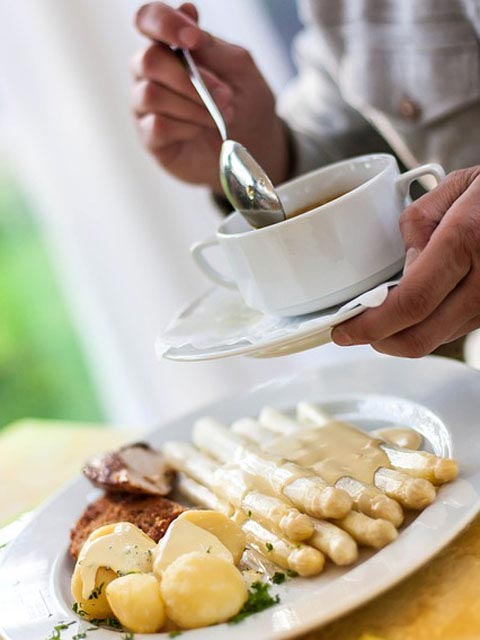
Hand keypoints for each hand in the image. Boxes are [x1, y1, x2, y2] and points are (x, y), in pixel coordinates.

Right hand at [131, 2, 288, 191]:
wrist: (253, 147)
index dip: (164, 23)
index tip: (192, 39)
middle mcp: (150, 73)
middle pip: (149, 60)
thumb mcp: (240, 68)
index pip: (149, 20)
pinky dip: (187, 128)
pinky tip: (200, 131)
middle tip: (225, 96)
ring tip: (221, 117)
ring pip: (152, 95)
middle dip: (190, 79)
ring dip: (194, 106)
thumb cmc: (245, 104)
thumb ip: (212, 44)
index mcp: (170, 46)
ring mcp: (146, 106)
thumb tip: (187, 13)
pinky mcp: (150, 138)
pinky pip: (158, 126)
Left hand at [332, 166, 479, 356]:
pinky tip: (412, 313)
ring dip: (400, 336)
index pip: (409, 303)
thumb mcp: (457, 187)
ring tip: (380, 317)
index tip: (343, 329)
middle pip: (419, 337)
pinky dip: (425, 328)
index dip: (369, 325)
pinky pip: (453, 331)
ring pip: (435, 339)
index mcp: (465, 241)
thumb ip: (418, 225)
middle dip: (378, 340)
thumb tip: (401, 264)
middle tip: (355, 330)